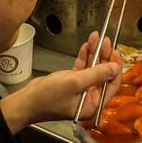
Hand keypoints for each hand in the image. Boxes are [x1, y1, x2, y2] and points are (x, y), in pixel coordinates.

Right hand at [2, 31, 121, 128]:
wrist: (26, 101)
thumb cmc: (49, 96)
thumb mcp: (75, 83)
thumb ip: (97, 74)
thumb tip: (115, 68)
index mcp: (93, 104)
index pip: (112, 85)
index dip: (115, 68)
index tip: (115, 53)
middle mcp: (89, 98)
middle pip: (102, 74)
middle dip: (104, 56)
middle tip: (105, 41)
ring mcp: (80, 90)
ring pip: (92, 69)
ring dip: (93, 53)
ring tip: (95, 38)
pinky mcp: (70, 83)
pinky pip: (81, 69)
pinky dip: (83, 57)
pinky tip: (86, 46)